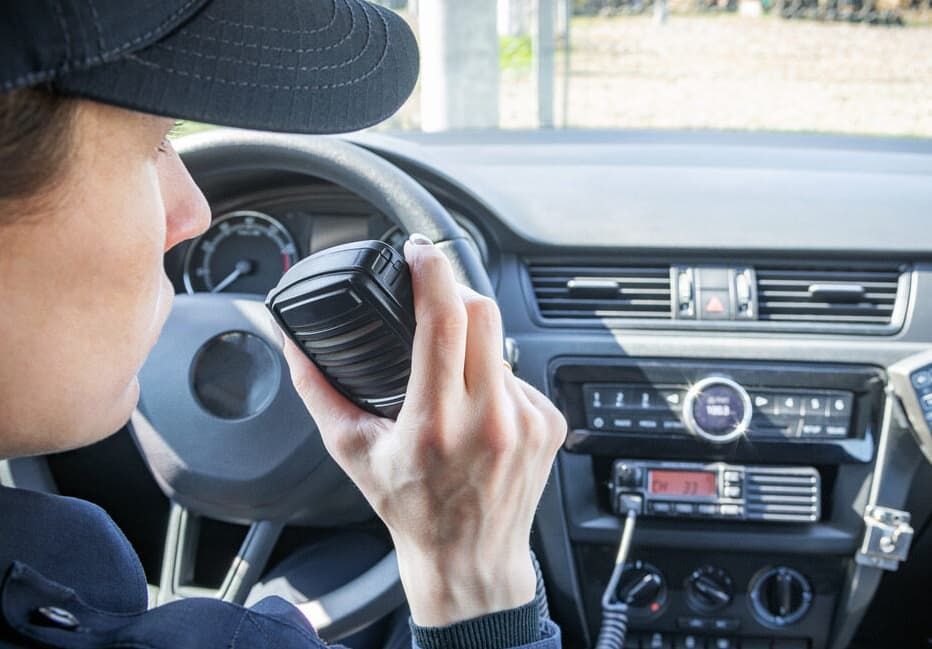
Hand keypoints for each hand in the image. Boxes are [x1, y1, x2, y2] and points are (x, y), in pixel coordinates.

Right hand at [281, 234, 566, 626]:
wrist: (471, 561)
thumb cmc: (412, 512)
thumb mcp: (353, 453)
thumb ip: (318, 391)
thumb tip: (293, 345)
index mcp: (437, 423)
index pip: (444, 320)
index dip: (431, 272)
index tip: (418, 251)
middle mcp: (490, 419)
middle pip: (482, 312)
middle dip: (454, 294)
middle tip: (431, 301)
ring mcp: (527, 421)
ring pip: (501, 343)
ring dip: (473, 344)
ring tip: (449, 379)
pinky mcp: (548, 423)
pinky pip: (519, 374)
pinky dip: (494, 377)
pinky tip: (476, 408)